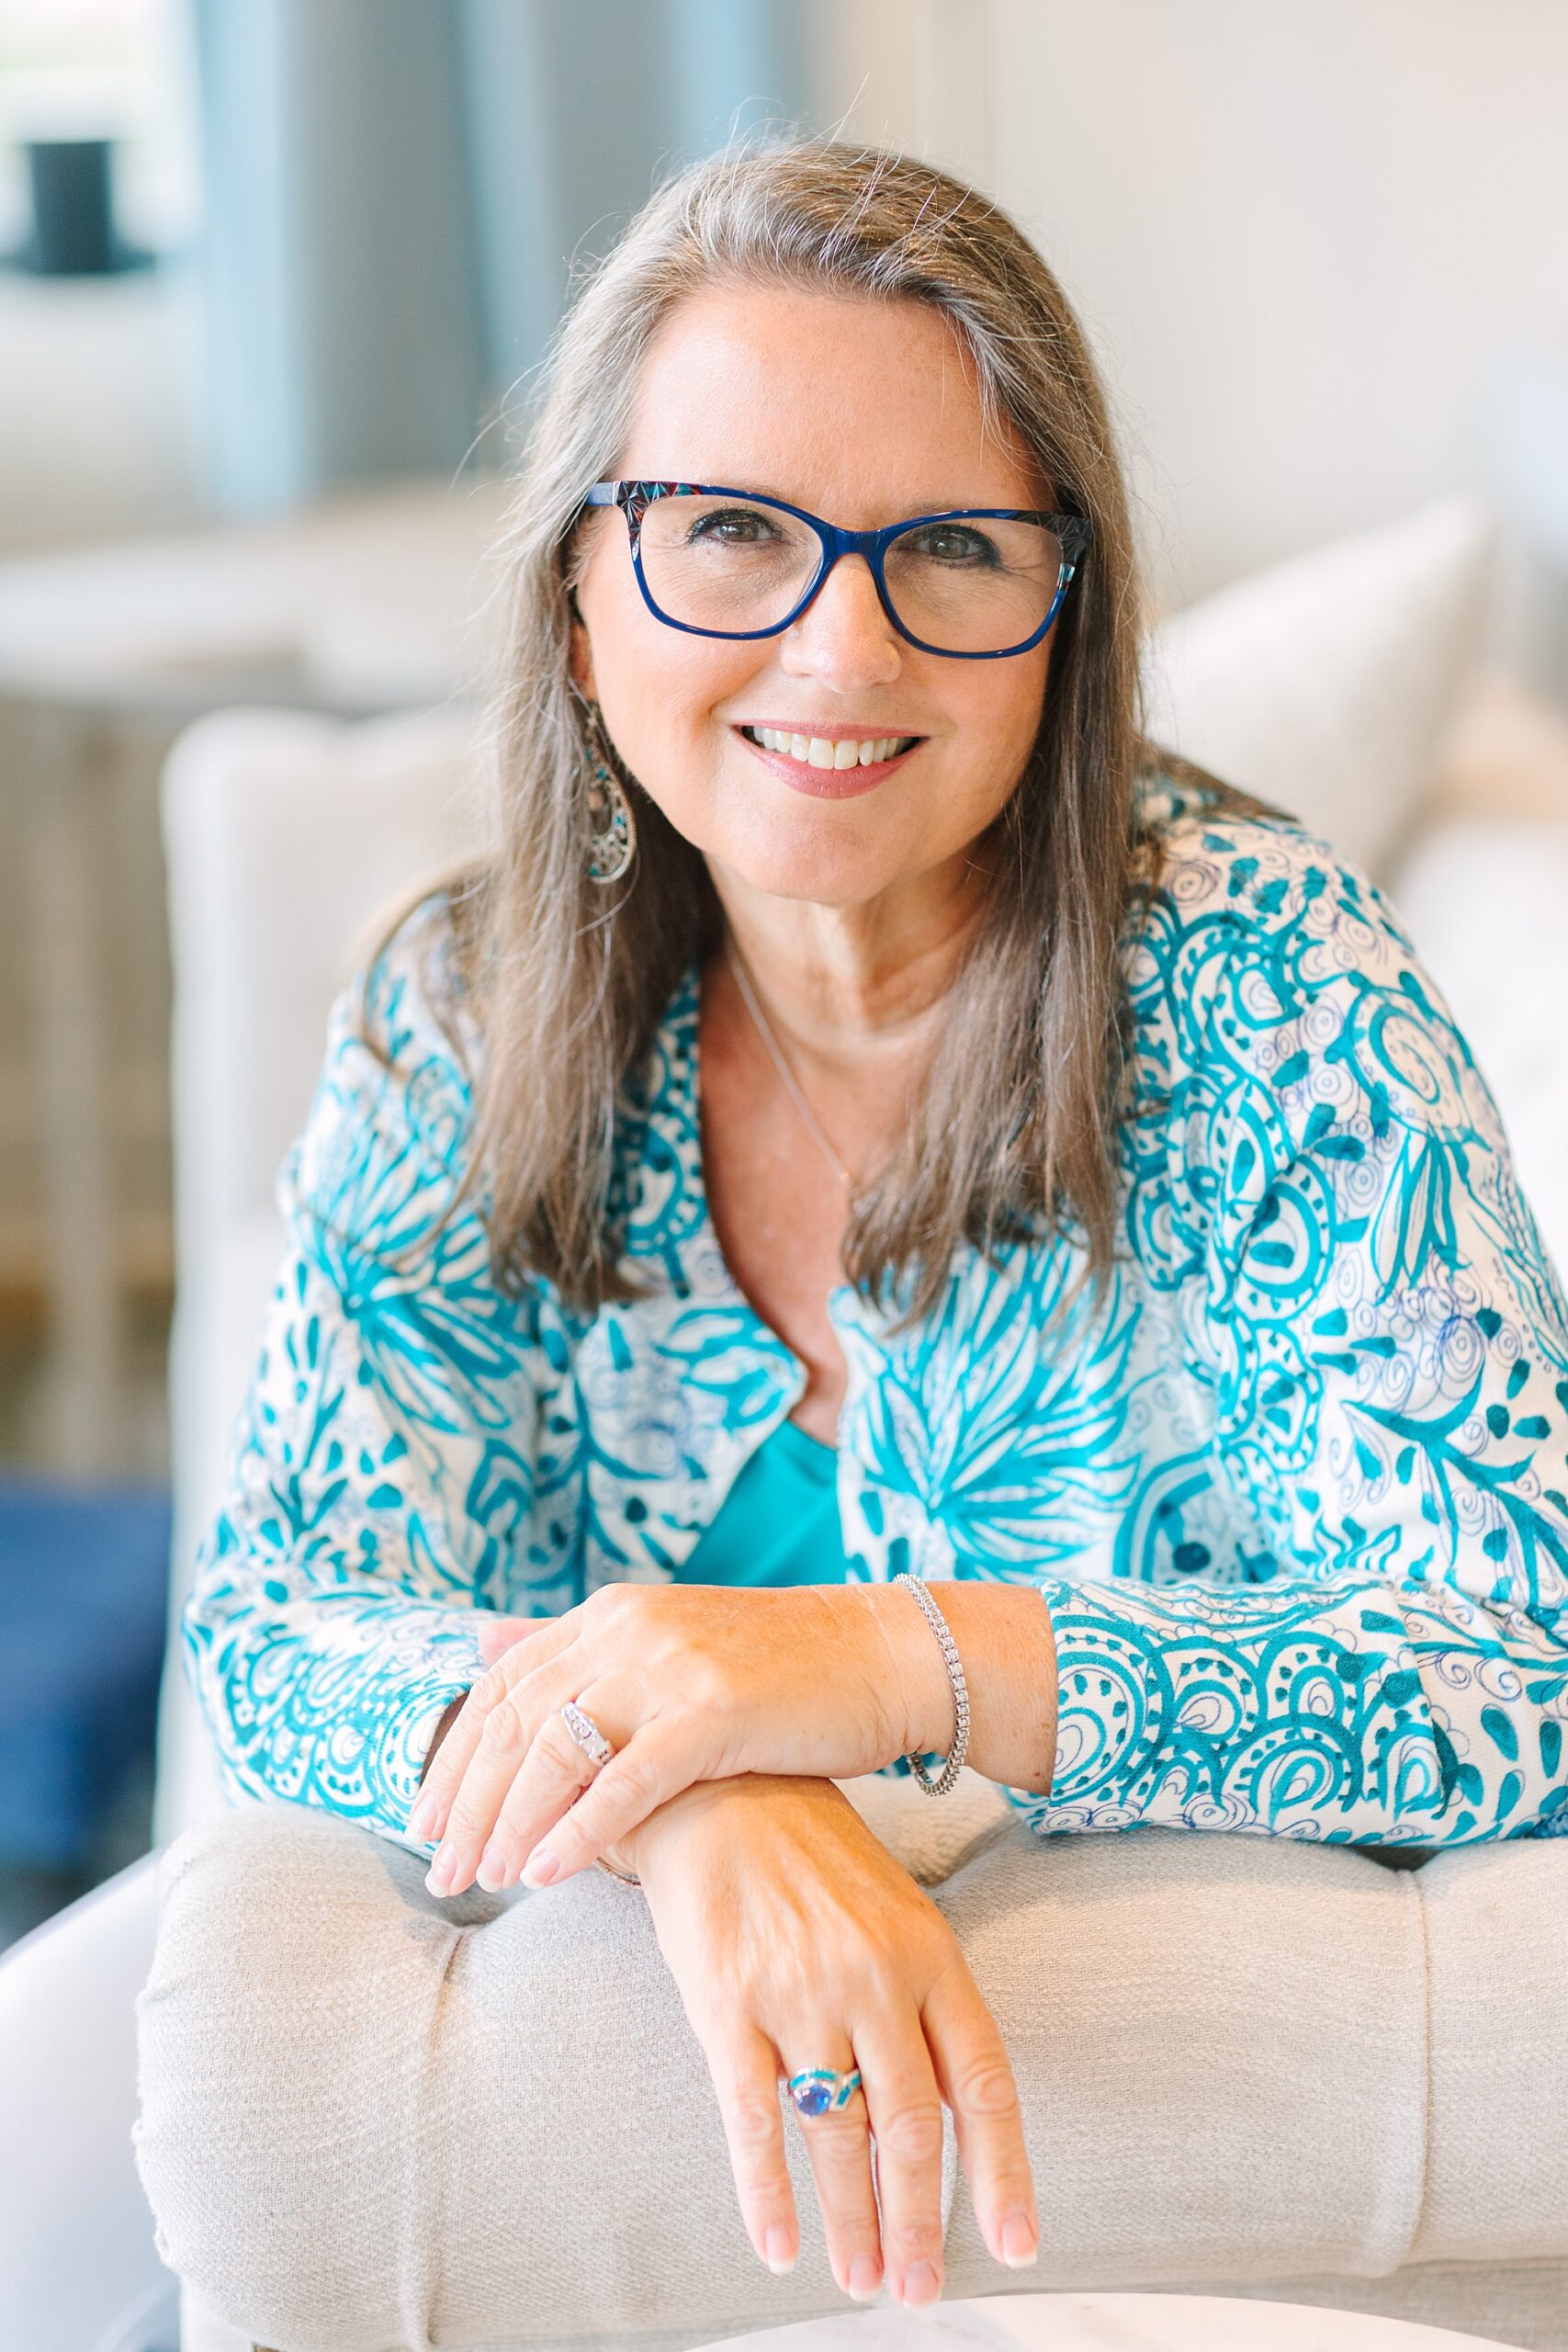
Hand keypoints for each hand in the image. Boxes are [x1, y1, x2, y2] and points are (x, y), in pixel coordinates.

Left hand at [406, 1580, 930, 1895]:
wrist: (882, 1655)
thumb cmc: (779, 1668)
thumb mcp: (666, 1642)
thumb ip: (579, 1650)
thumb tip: (484, 1641)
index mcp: (612, 1613)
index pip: (502, 1683)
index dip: (455, 1755)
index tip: (422, 1820)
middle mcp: (628, 1629)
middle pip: (514, 1720)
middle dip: (465, 1802)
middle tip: (437, 1872)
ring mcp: (668, 1667)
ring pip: (555, 1750)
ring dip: (508, 1823)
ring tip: (484, 1882)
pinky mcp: (712, 1712)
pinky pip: (625, 1780)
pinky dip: (577, 1831)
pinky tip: (547, 1874)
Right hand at [627, 1772, 1037, 2307]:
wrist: (717, 1783)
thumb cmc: (812, 1856)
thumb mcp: (894, 1910)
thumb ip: (924, 2003)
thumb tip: (953, 2110)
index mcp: (930, 1954)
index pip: (982, 2084)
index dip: (1003, 2172)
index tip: (1016, 2246)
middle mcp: (874, 1978)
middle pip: (911, 2129)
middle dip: (919, 2225)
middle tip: (921, 2291)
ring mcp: (800, 1992)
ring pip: (839, 2136)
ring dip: (854, 2223)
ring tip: (863, 2282)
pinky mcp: (727, 2002)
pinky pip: (753, 2118)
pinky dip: (768, 2193)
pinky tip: (780, 2248)